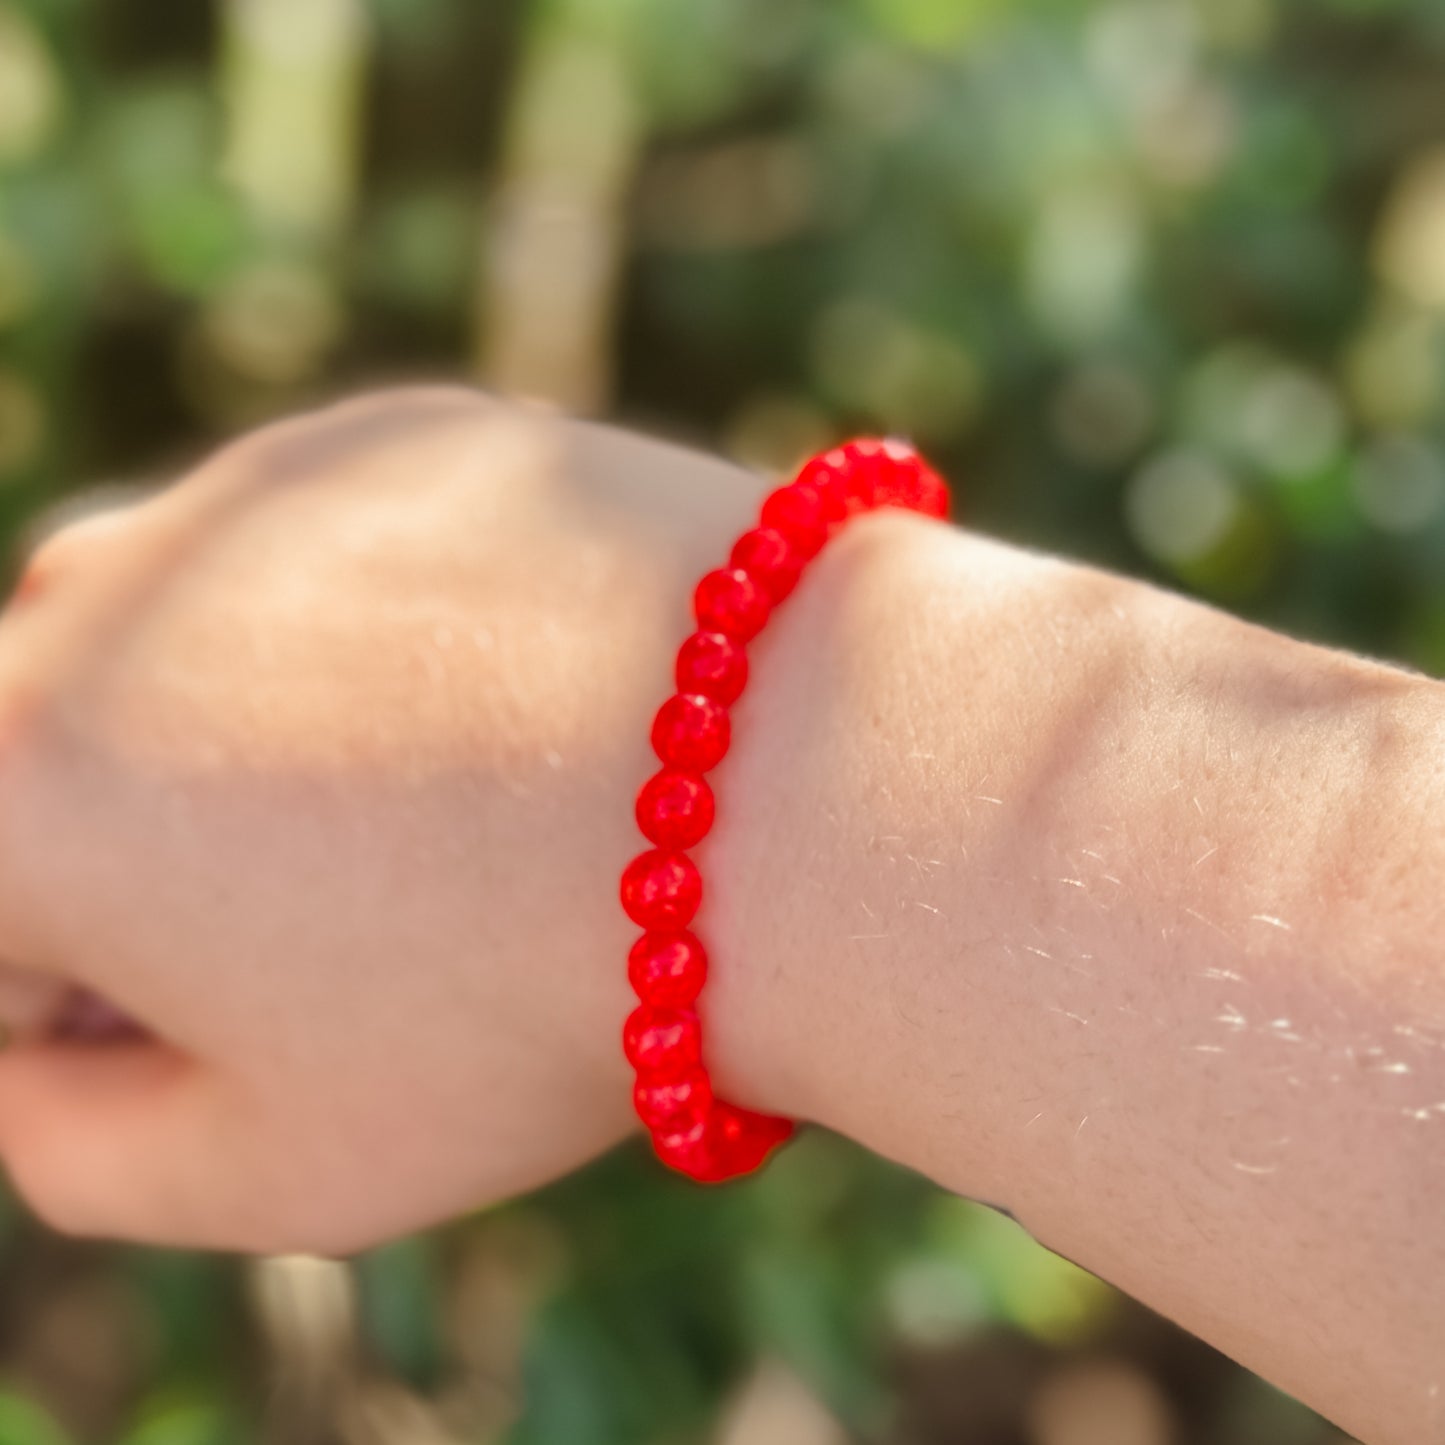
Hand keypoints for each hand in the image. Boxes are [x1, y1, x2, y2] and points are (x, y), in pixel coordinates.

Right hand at [0, 388, 807, 1251]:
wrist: (777, 784)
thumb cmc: (519, 1001)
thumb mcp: (266, 1169)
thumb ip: (67, 1137)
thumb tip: (40, 1046)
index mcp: (10, 784)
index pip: (2, 937)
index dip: (123, 1010)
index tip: (277, 1016)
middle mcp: (90, 597)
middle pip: (76, 774)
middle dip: (173, 860)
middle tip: (376, 918)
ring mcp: (246, 491)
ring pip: (200, 654)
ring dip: (272, 738)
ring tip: (455, 806)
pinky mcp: (387, 436)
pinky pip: (332, 567)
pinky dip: (387, 642)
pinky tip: (517, 699)